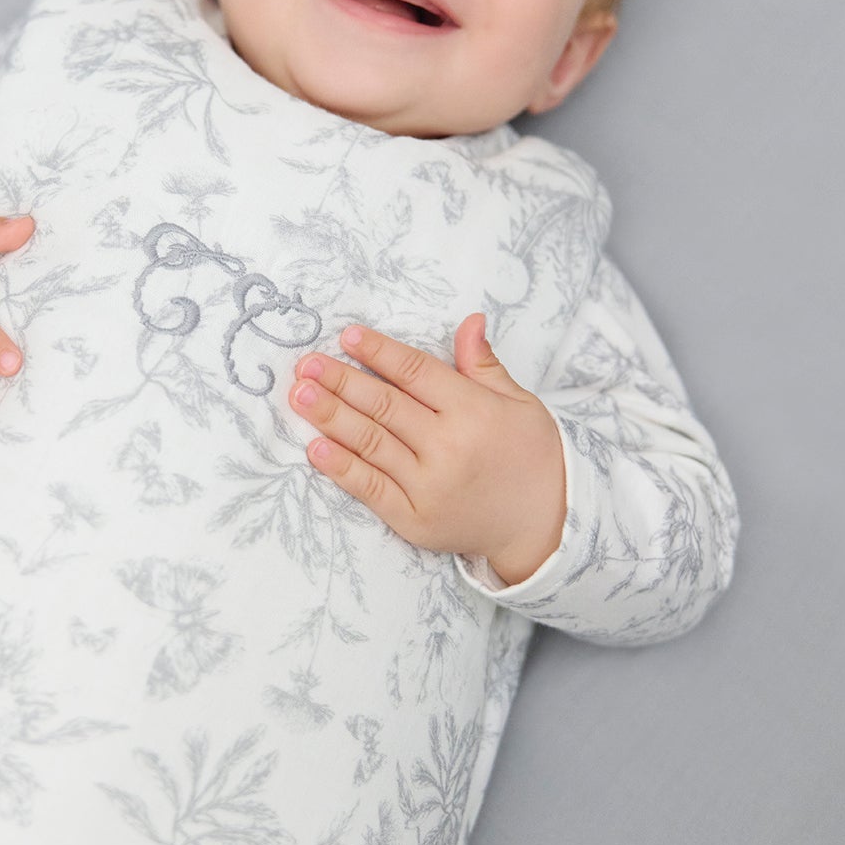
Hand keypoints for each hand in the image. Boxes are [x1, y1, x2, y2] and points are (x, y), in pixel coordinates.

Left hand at [288, 314, 565, 584]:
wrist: (545, 524)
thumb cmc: (531, 456)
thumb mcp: (519, 403)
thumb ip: (483, 365)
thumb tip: (469, 320)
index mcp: (473, 410)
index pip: (415, 372)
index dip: (379, 352)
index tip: (348, 336)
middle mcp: (448, 446)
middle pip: (384, 405)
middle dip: (340, 380)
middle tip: (306, 363)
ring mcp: (428, 485)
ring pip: (370, 443)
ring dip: (330, 416)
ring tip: (299, 394)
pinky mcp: (414, 518)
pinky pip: (369, 488)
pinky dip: (340, 468)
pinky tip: (314, 447)